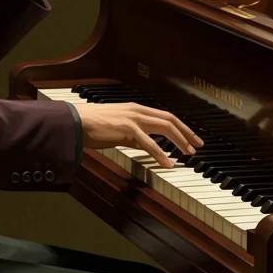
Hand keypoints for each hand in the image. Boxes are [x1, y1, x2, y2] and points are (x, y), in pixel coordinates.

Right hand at [76, 102, 201, 168]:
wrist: (76, 122)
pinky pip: (149, 143)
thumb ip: (133, 136)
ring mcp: (133, 119)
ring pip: (164, 128)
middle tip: (197, 145)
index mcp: (135, 109)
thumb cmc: (92, 126)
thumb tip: (145, 146)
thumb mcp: (117, 129)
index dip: (180, 126)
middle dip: (186, 133)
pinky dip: (161, 154)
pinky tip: (168, 163)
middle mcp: (137, 111)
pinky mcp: (127, 130)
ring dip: (179, 141)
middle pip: (170, 120)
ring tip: (188, 153)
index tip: (190, 137)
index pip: (164, 116)